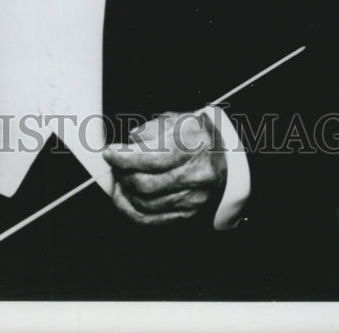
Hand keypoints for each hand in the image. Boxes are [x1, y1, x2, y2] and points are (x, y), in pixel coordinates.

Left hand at [103, 110, 227, 224]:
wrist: (229, 156)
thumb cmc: (198, 134)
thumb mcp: (177, 119)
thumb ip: (151, 129)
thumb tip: (131, 142)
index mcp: (192, 147)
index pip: (151, 159)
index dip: (124, 158)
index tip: (109, 152)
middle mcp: (195, 175)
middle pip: (146, 184)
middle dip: (122, 174)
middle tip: (113, 164)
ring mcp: (193, 198)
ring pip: (146, 204)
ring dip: (124, 192)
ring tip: (118, 178)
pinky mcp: (189, 213)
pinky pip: (153, 220)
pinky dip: (132, 211)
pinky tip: (123, 198)